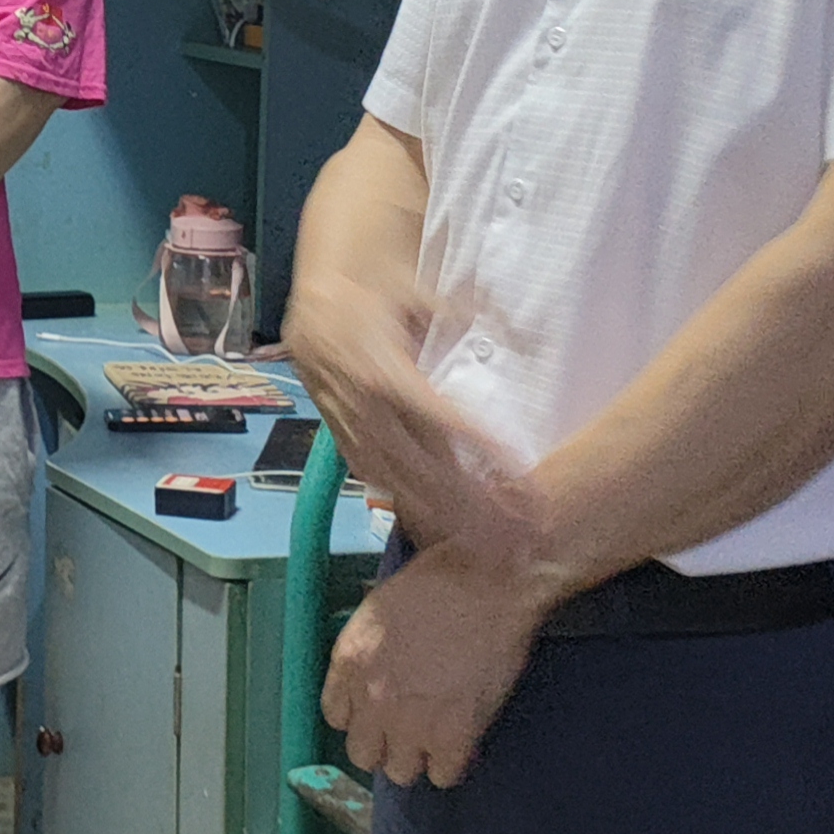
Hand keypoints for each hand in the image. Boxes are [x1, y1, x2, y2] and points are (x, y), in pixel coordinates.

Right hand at [282, 294, 535, 563]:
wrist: (315, 300)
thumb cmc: (374, 292)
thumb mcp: (416, 290)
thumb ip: (457, 311)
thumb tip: (504, 319)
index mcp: (382, 370)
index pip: (439, 417)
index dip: (478, 445)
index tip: (518, 468)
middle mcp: (365, 410)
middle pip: (424, 466)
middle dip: (472, 503)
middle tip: (517, 527)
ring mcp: (353, 431)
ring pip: (401, 484)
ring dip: (446, 516)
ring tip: (489, 543)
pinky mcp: (343, 442)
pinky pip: (379, 482)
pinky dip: (410, 506)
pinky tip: (439, 527)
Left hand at [323, 547, 555, 788]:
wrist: (487, 582)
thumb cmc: (439, 581)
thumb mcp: (379, 609)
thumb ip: (369, 652)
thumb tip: (377, 675)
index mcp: (349, 661)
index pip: (336, 716)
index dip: (362, 715)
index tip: (381, 711)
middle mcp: (371, 697)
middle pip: (363, 753)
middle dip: (386, 743)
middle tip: (411, 727)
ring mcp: (410, 721)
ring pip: (400, 772)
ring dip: (418, 757)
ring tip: (439, 735)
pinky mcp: (452, 736)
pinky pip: (442, 776)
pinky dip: (453, 763)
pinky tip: (463, 740)